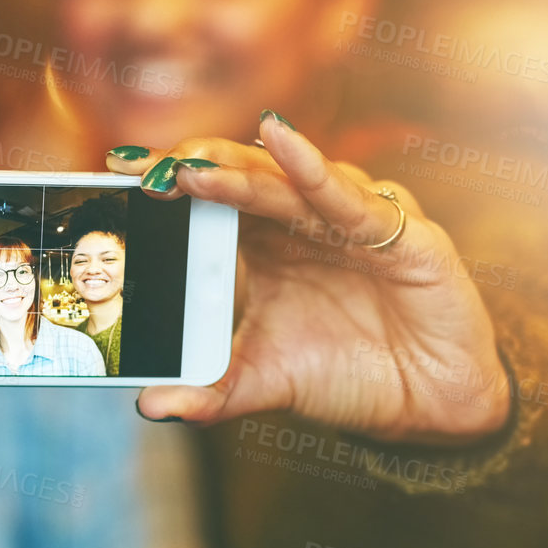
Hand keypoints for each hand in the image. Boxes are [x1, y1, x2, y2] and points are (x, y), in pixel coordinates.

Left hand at [109, 112, 509, 443]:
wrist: (430, 405)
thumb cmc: (349, 374)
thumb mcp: (266, 382)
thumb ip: (211, 391)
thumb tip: (149, 405)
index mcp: (265, 243)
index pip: (210, 198)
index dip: (168, 180)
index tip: (117, 170)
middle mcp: (304, 221)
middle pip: (241, 177)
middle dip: (190, 167)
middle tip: (140, 165)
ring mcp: (350, 220)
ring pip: (285, 183)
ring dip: (237, 171)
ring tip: (192, 167)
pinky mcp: (398, 233)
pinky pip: (348, 198)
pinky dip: (313, 169)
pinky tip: (282, 142)